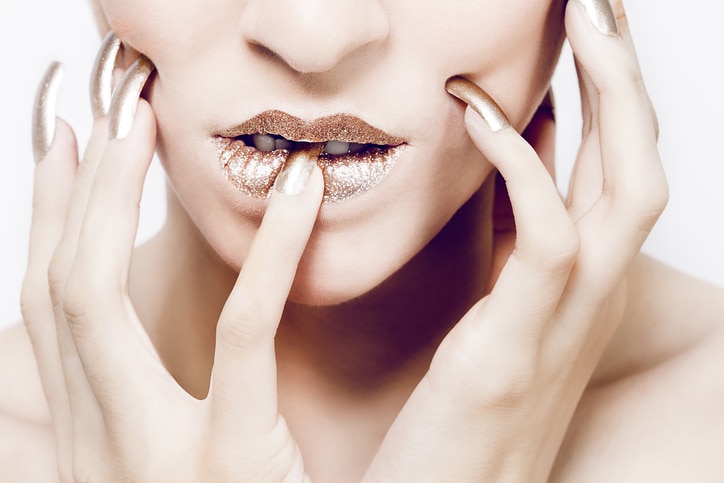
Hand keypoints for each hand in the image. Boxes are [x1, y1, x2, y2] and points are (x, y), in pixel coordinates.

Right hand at [22, 56, 322, 481]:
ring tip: (141, 125)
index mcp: (85, 440)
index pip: (46, 308)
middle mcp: (94, 444)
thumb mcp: (154, 472)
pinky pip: (240, 337)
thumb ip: (131, 410)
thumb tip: (120, 345)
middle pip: (53, 291)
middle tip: (99, 111)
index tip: (63, 149)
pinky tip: (297, 196)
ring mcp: (149, 457)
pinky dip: (268, 256)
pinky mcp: (229, 462)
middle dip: (65, 192)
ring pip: (96, 305)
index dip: (45, 220)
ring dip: (111, 202)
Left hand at [363, 0, 666, 480]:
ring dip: (609, 96)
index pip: (615, 172)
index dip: (611, 95)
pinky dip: (524, 163)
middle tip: (598, 3)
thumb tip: (514, 155)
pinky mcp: (517, 346)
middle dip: (628, 76)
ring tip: (579, 20)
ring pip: (625, 188)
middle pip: (641, 163)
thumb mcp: (494, 310)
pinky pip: (549, 235)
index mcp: (579, 289)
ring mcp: (565, 325)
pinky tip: (475, 112)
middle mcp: (589, 301)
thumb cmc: (456, 415)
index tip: (585, 32)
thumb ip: (511, 236)